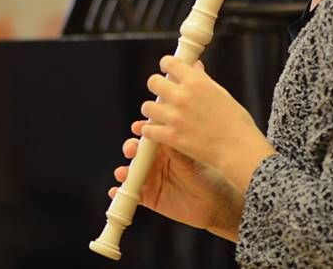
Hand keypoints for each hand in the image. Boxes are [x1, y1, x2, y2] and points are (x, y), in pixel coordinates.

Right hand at [112, 120, 241, 239]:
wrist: (216, 205)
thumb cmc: (208, 177)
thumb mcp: (192, 160)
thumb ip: (176, 149)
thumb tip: (164, 133)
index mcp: (168, 147)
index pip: (151, 135)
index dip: (142, 130)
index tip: (137, 127)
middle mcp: (157, 161)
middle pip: (137, 152)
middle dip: (131, 149)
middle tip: (131, 150)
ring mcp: (151, 179)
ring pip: (131, 172)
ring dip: (123, 171)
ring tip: (123, 173)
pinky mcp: (149, 197)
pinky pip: (131, 195)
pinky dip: (120, 193)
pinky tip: (117, 191)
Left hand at [141, 57, 274, 191]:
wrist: (238, 148)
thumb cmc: (236, 122)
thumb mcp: (222, 93)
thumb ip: (203, 80)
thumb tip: (195, 67)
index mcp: (196, 82)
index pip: (169, 62)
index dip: (167, 65)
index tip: (168, 70)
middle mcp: (182, 96)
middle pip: (153, 82)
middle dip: (157, 86)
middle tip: (164, 93)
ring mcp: (174, 117)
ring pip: (147, 106)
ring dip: (153, 110)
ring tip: (161, 114)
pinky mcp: (171, 136)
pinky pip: (148, 129)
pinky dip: (151, 130)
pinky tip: (159, 130)